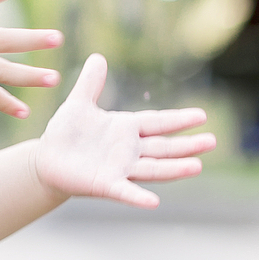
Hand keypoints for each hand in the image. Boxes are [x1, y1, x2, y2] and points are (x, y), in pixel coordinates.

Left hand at [33, 54, 214, 208]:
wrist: (46, 160)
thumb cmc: (64, 133)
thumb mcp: (78, 103)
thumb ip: (90, 83)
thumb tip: (98, 57)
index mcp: (126, 129)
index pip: (158, 122)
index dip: (178, 119)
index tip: (202, 115)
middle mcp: (128, 150)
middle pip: (163, 147)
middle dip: (187, 145)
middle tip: (212, 141)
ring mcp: (119, 169)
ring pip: (153, 169)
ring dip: (174, 169)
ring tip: (197, 166)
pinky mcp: (105, 185)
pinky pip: (125, 191)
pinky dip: (138, 197)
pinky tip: (154, 202)